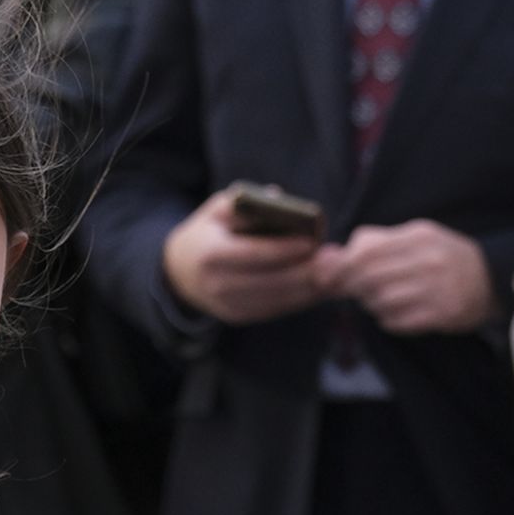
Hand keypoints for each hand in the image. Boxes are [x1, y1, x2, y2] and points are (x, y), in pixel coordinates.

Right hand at [164, 190, 322, 324]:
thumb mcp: (218, 210)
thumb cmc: (207, 233)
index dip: (284, 250)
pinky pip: (275, 310)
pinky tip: (320, 286)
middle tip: (333, 259)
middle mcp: (217, 285)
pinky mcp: (239, 317)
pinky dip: (300, 299)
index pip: (254, 254)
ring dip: (309, 288)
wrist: (180, 272)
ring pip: (277, 300)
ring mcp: (227, 306)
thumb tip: (280, 197)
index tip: (311, 242)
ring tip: (334, 271)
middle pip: (271, 282)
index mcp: (210, 255)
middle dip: (305, 271)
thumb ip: (246, 203)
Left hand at [315, 222, 493, 333]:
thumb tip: (327, 255)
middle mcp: (427, 261)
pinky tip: (396, 312)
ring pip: (379, 301)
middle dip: (352, 286)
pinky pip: (396, 321)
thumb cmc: (443, 256)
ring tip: (380, 299)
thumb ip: (373, 242)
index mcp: (418, 236)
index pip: (366, 251)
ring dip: (370, 303)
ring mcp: (436, 289)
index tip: (329, 275)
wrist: (490, 279)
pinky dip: (387, 319)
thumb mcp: (414, 237)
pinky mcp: (441, 315)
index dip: (340, 266)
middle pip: (369, 277)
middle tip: (351, 289)